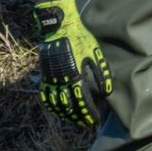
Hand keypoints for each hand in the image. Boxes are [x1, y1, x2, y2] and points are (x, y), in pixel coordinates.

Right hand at [34, 0, 110, 126]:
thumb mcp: (95, 54)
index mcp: (76, 76)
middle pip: (70, 107)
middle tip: (86, 123)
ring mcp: (51, 79)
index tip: (95, 120)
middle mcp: (62, 81)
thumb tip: (107, 92)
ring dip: (66, 114)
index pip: (83, 102)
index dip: (89, 113)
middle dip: (79, 117)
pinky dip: (52, 105)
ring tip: (75, 119)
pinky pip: (46, 95)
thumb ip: (101, 73)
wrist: (59, 27)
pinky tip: (58, 110)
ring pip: (56, 104)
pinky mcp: (44, 75)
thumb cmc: (80, 39)